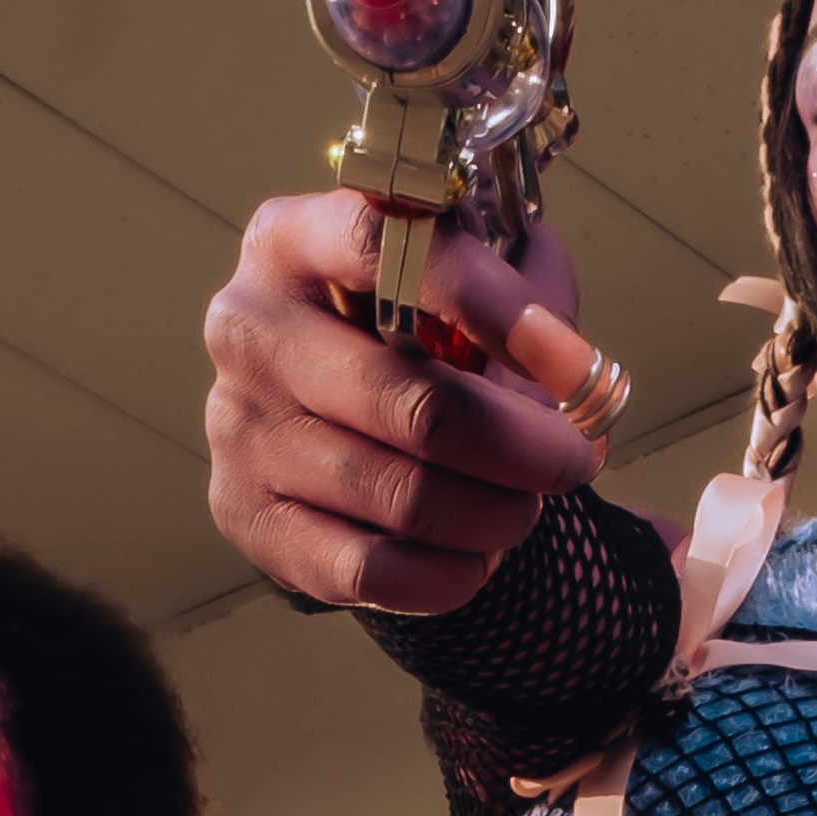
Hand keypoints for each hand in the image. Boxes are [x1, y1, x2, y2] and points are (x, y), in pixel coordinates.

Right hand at [204, 191, 609, 615]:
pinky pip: (369, 569)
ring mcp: (240, 427)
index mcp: (294, 240)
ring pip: (405, 498)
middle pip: (416, 405)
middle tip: (575, 461)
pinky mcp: (247, 515)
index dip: (495, 308)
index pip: (389, 249)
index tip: (577, 367)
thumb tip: (575, 370)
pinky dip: (449, 575)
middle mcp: (251, 328)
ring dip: (497, 516)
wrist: (322, 414)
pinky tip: (479, 558)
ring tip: (526, 507)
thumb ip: (528, 292)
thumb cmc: (409, 332)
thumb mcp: (470, 281)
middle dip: (525, 447)